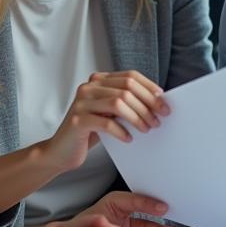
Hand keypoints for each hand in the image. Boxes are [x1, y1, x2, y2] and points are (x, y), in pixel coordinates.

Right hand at [45, 71, 169, 172]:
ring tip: (147, 129)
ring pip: (118, 103)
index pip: (130, 76)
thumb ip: (126, 102)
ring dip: (137, 117)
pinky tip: (129, 139)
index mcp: (98, 80)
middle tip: (159, 119)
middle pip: (127, 88)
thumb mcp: (110, 112)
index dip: (149, 87)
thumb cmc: (90, 131)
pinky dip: (121, 131)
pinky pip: (106, 122)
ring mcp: (81, 102)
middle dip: (147, 104)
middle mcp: (89, 87)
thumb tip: (158, 102)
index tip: (164, 102)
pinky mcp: (78, 120)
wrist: (61, 150)